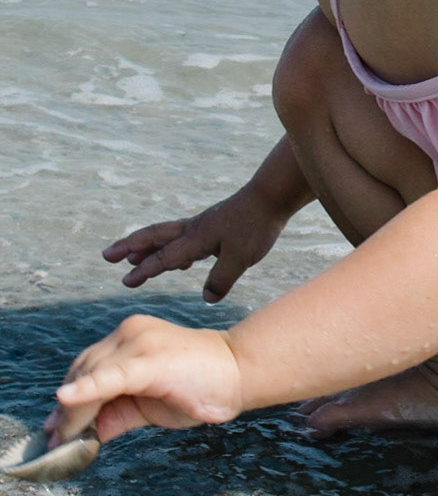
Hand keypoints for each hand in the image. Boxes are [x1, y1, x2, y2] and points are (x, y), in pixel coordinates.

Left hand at [45, 315, 243, 446]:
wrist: (242, 372)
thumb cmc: (201, 386)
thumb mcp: (150, 403)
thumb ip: (118, 413)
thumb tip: (87, 435)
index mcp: (130, 338)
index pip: (87, 367)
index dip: (69, 399)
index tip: (53, 429)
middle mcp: (130, 333)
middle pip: (84, 370)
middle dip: (67, 410)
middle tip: (53, 441)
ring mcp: (140, 342)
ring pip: (91, 376)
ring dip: (74, 412)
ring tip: (62, 440)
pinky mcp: (150, 360)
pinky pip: (111, 377)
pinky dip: (86, 389)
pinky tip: (66, 400)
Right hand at [103, 184, 289, 301]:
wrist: (271, 196)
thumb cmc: (256, 226)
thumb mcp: (241, 258)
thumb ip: (221, 279)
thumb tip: (206, 299)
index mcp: (196, 239)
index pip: (165, 257)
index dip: (145, 270)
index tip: (125, 281)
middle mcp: (193, 230)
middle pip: (154, 237)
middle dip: (129, 247)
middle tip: (107, 255)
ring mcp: (202, 226)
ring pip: (165, 235)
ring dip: (146, 246)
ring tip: (130, 258)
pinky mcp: (213, 225)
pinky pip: (183, 238)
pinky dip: (172, 249)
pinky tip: (178, 262)